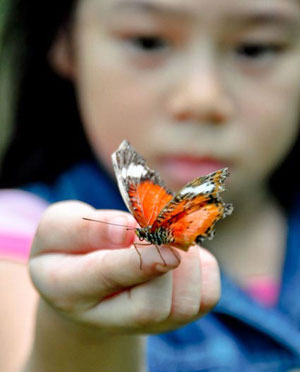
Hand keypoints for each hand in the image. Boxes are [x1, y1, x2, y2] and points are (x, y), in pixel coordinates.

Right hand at [29, 201, 220, 334]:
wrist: (90, 282)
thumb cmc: (72, 248)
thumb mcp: (59, 226)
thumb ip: (82, 226)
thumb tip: (127, 229)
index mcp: (70, 290)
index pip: (107, 278)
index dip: (137, 257)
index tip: (155, 234)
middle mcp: (111, 319)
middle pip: (152, 306)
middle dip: (164, 258)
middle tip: (158, 229)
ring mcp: (147, 323)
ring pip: (185, 304)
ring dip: (186, 261)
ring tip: (165, 240)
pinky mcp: (178, 317)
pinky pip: (208, 294)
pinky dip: (202, 266)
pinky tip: (180, 254)